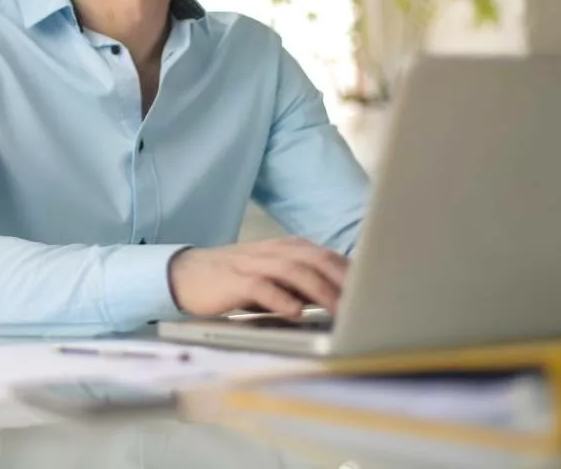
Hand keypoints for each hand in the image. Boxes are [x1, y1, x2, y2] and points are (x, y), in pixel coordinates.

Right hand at [167, 238, 348, 317]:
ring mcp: (253, 264)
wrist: (186, 274)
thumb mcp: (271, 275)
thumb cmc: (235, 279)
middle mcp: (272, 251)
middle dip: (343, 279)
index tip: (374, 290)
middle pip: (315, 259)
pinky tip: (295, 312)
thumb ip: (300, 281)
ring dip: (319, 291)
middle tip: (365, 301)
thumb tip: (340, 298)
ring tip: (339, 310)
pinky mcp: (234, 280)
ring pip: (294, 271)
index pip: (326, 255)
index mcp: (285, 248)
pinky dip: (281, 298)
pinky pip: (261, 287)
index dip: (351, 272)